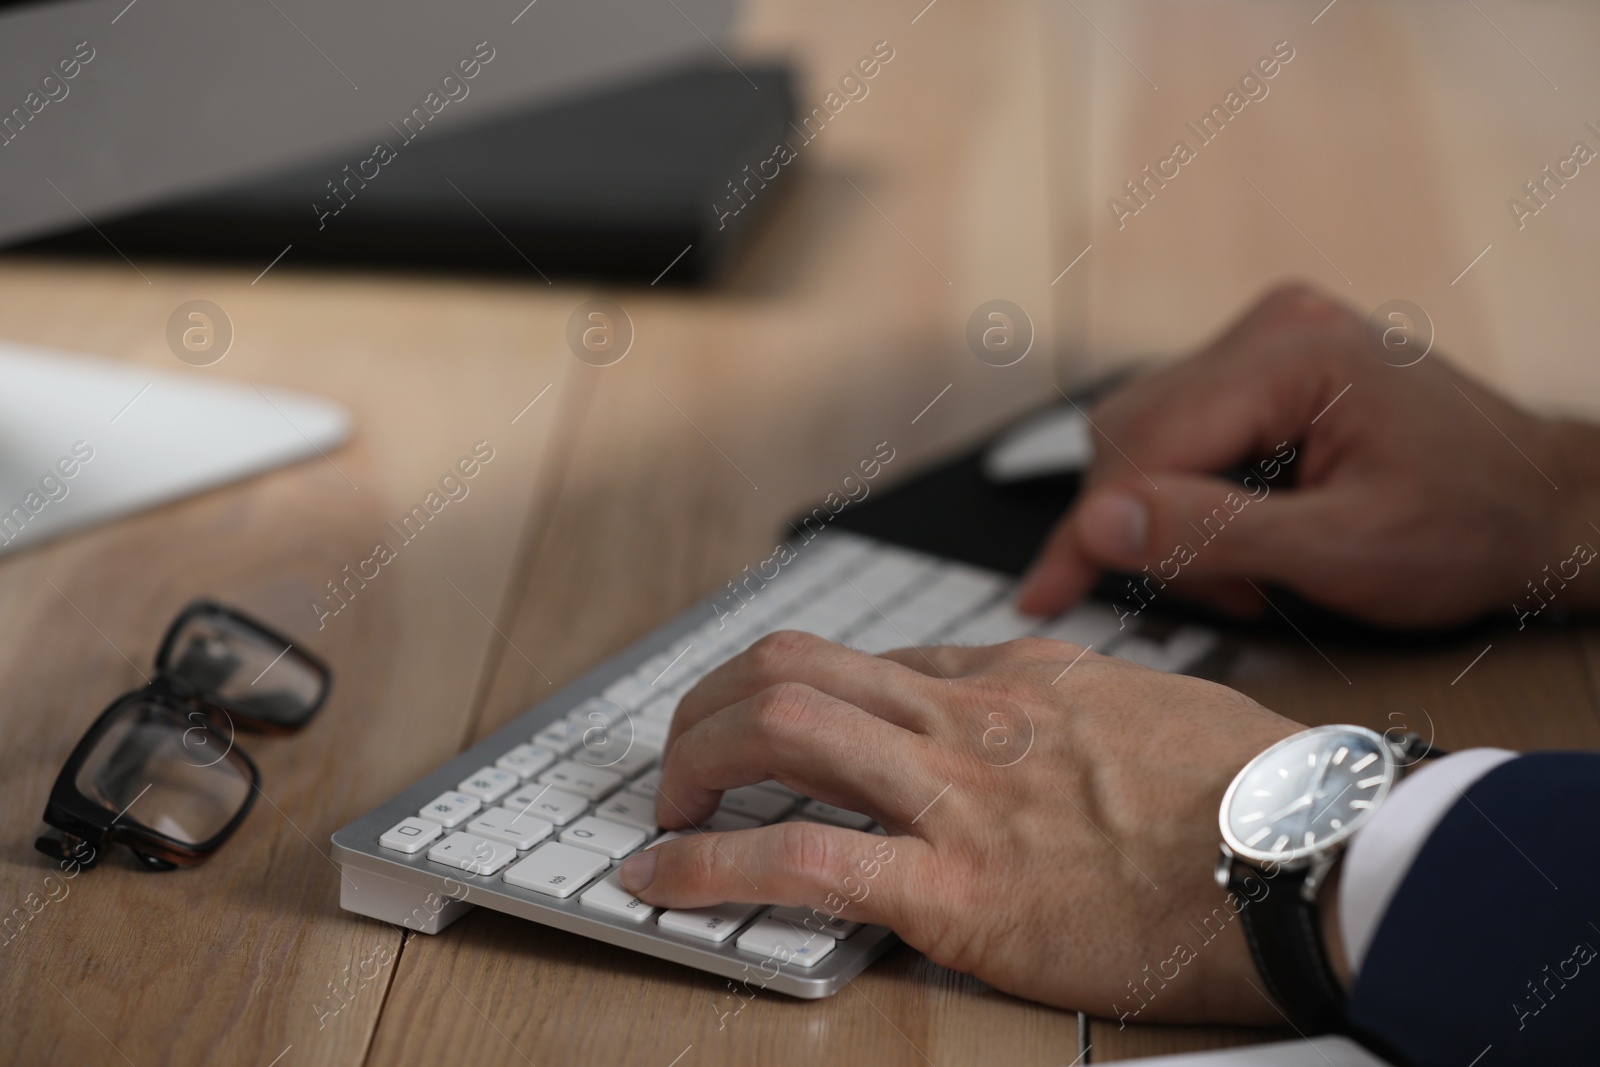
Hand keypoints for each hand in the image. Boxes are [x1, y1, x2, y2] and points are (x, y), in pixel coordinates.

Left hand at [622, 629, 1301, 1023]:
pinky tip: (661, 880)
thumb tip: (1065, 724)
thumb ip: (1088, 708)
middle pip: (795, 669)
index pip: (874, 662)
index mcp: (1021, 679)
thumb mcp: (1161, 711)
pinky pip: (799, 861)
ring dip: (696, 764)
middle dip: (717, 706)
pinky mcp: (958, 885)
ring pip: (778, 729)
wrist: (1314, 852)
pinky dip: (708, 867)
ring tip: (668, 808)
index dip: (800, 694)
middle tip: (693, 757)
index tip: (772, 725)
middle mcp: (972, 718)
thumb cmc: (1259, 790)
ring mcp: (957, 794)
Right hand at [1017, 284, 1599, 627]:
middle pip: (1130, 435)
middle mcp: (1271, 329)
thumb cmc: (1473, 526)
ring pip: (1145, 435)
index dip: (1088, 532)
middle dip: (1146, 528)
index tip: (1043, 598)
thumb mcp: (1346, 549)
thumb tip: (1098, 523)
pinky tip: (1251, 533)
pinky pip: (1180, 430)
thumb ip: (1215, 534)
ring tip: (1249, 570)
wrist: (1547, 504)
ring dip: (1170, 517)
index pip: (1141, 447)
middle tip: (1218, 594)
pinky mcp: (1267, 365)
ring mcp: (1268, 339)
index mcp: (1292, 356)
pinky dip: (1195, 497)